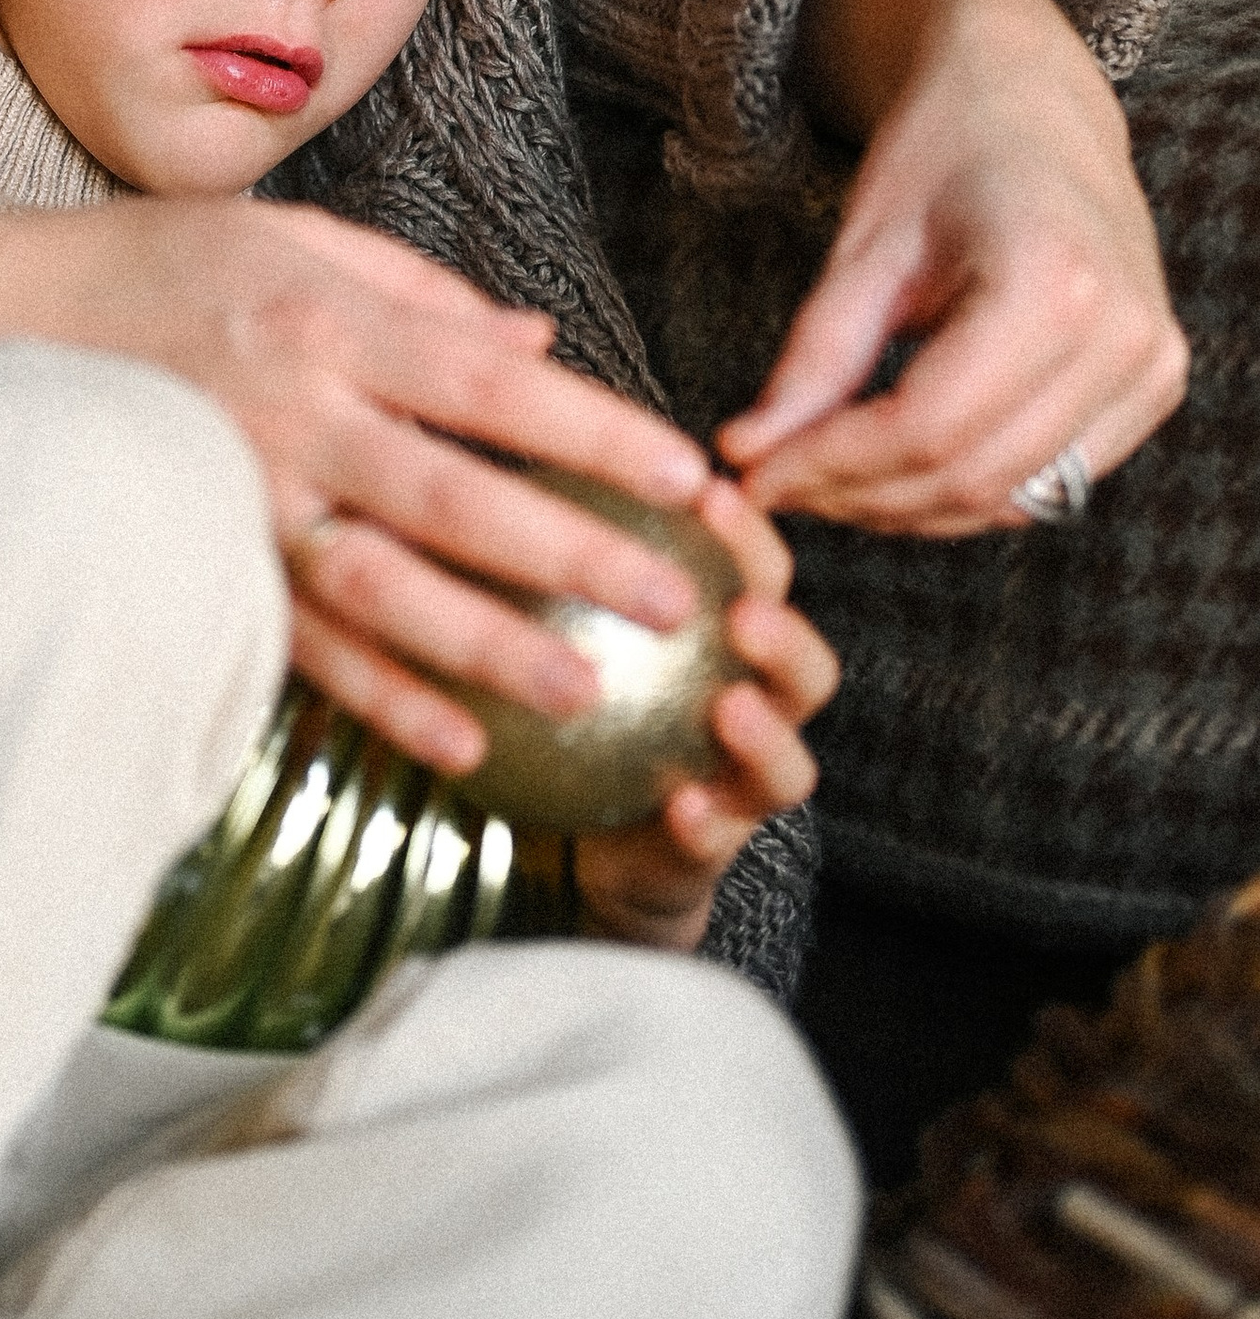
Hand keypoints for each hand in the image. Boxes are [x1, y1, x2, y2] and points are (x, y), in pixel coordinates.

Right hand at [48, 199, 719, 780]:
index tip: (687, 474)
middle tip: (674, 603)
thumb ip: (419, 296)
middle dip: (570, 553)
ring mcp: (242, 502)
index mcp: (327, 326)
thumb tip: (537, 349)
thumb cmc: (154, 269)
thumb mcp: (291, 239)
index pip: (485, 386)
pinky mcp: (202, 564)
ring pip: (384, 589)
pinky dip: (378, 699)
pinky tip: (455, 746)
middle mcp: (294, 419)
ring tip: (584, 694)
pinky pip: (302, 646)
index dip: (590, 431)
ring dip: (487, 648)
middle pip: (453, 498)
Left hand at [570, 479, 834, 951]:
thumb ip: (572, 564)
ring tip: (729, 709)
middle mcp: (757, 709)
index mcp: (729, 643)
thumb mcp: (574, 627)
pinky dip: (705, 826)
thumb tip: (515, 465)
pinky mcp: (709, 853)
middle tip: (744, 612)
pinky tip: (682, 806)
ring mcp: (742, 786)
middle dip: (785, 637)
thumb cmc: (589, 702)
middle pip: (803, 669)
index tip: (708, 491)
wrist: (588, 833)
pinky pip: (717, 842)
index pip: (758, 576)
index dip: (747, 534)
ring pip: (787, 764)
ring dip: (766, 735)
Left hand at [718, 0, 1186, 533]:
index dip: (830, 466)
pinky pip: (1050, 481)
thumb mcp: (867, 244)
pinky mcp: (1152, 387)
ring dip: (907, 507)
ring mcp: (1151, 367)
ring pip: (1012, 498)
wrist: (1032, 97)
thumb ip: (815, 358)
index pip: (928, 428)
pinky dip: (966, 489)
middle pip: (972, 476)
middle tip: (775, 481)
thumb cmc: (945, 148)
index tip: (753, 476)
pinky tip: (895, 464)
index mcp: (1055, 282)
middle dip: (859, 496)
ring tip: (821, 475)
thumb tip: (747, 454)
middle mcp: (1123, 336)